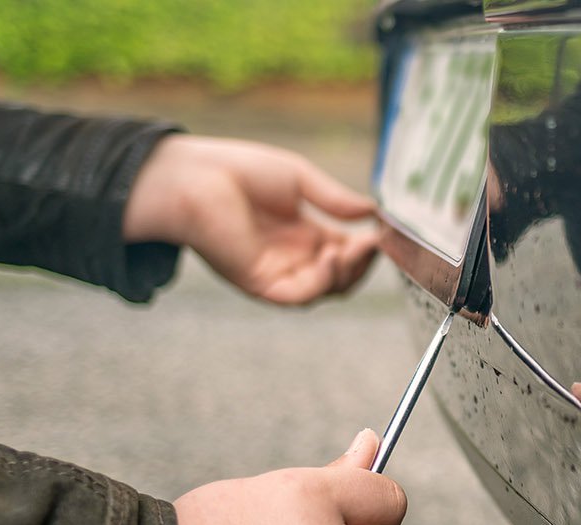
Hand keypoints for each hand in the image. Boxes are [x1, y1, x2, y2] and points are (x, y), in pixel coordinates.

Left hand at [123, 135, 379, 304]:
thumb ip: (335, 200)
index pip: (345, 252)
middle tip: (375, 243)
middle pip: (341, 277)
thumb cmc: (239, 171)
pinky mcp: (260, 283)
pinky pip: (299, 297)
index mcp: (302, 234)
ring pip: (326, 290)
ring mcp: (277, 272)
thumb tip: (373, 212)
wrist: (195, 178)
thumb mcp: (300, 180)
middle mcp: (292, 258)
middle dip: (363, 263)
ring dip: (348, 273)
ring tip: (356, 249)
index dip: (367, 246)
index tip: (384, 231)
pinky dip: (321, 283)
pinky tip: (329, 257)